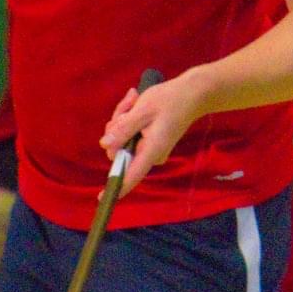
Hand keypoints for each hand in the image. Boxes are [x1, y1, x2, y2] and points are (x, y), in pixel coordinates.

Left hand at [99, 72, 205, 196]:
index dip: (115, 187)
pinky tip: (134, 102)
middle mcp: (150, 155)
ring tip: (134, 99)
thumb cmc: (169, 100)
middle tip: (128, 104)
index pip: (131, 175)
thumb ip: (123, 129)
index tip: (100, 197)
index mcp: (151, 151)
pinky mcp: (148, 141)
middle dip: (117, 125)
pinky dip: (128, 118)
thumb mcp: (142, 111)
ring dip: (122, 117)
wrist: (192, 94)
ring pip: (121, 138)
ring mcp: (149, 149)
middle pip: (118, 148)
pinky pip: (129, 133)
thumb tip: (104, 145)